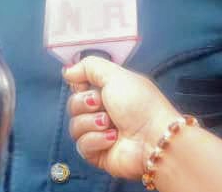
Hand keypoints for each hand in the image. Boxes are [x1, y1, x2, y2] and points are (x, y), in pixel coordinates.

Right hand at [64, 57, 179, 180]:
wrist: (153, 138)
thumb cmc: (141, 105)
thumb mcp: (116, 75)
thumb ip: (89, 66)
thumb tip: (68, 71)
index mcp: (108, 91)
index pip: (79, 86)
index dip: (79, 85)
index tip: (84, 84)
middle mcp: (103, 111)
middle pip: (73, 105)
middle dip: (85, 103)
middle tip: (103, 105)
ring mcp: (100, 133)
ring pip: (75, 125)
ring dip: (92, 122)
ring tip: (111, 124)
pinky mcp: (98, 154)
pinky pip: (82, 145)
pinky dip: (96, 140)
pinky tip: (113, 139)